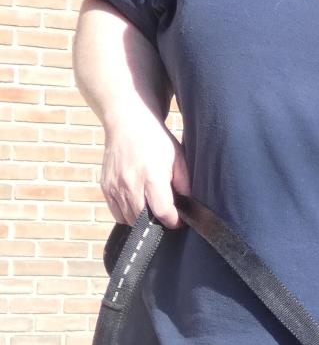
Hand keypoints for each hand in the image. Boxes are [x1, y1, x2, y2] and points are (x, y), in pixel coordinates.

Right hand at [100, 110, 189, 227]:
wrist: (127, 122)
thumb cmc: (155, 139)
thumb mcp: (177, 158)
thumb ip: (184, 183)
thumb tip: (187, 205)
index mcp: (152, 177)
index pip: (163, 213)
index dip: (174, 221)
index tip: (179, 220)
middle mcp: (131, 184)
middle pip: (144, 220)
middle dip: (158, 222)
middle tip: (165, 214)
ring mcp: (115, 187)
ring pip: (129, 219)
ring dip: (142, 220)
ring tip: (151, 209)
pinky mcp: (106, 187)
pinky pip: (117, 213)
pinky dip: (127, 215)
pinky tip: (137, 205)